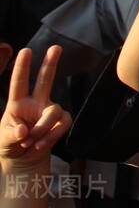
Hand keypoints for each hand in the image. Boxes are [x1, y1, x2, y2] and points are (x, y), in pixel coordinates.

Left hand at [1, 46, 70, 168]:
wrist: (23, 160)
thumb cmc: (9, 146)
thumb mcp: (3, 141)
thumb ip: (11, 135)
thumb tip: (23, 130)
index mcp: (17, 103)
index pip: (18, 82)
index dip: (21, 67)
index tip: (25, 50)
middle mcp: (35, 103)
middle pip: (44, 80)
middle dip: (50, 63)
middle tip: (56, 48)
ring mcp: (48, 111)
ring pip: (54, 110)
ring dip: (42, 129)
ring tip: (30, 142)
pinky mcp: (60, 122)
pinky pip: (63, 123)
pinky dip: (51, 136)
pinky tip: (40, 144)